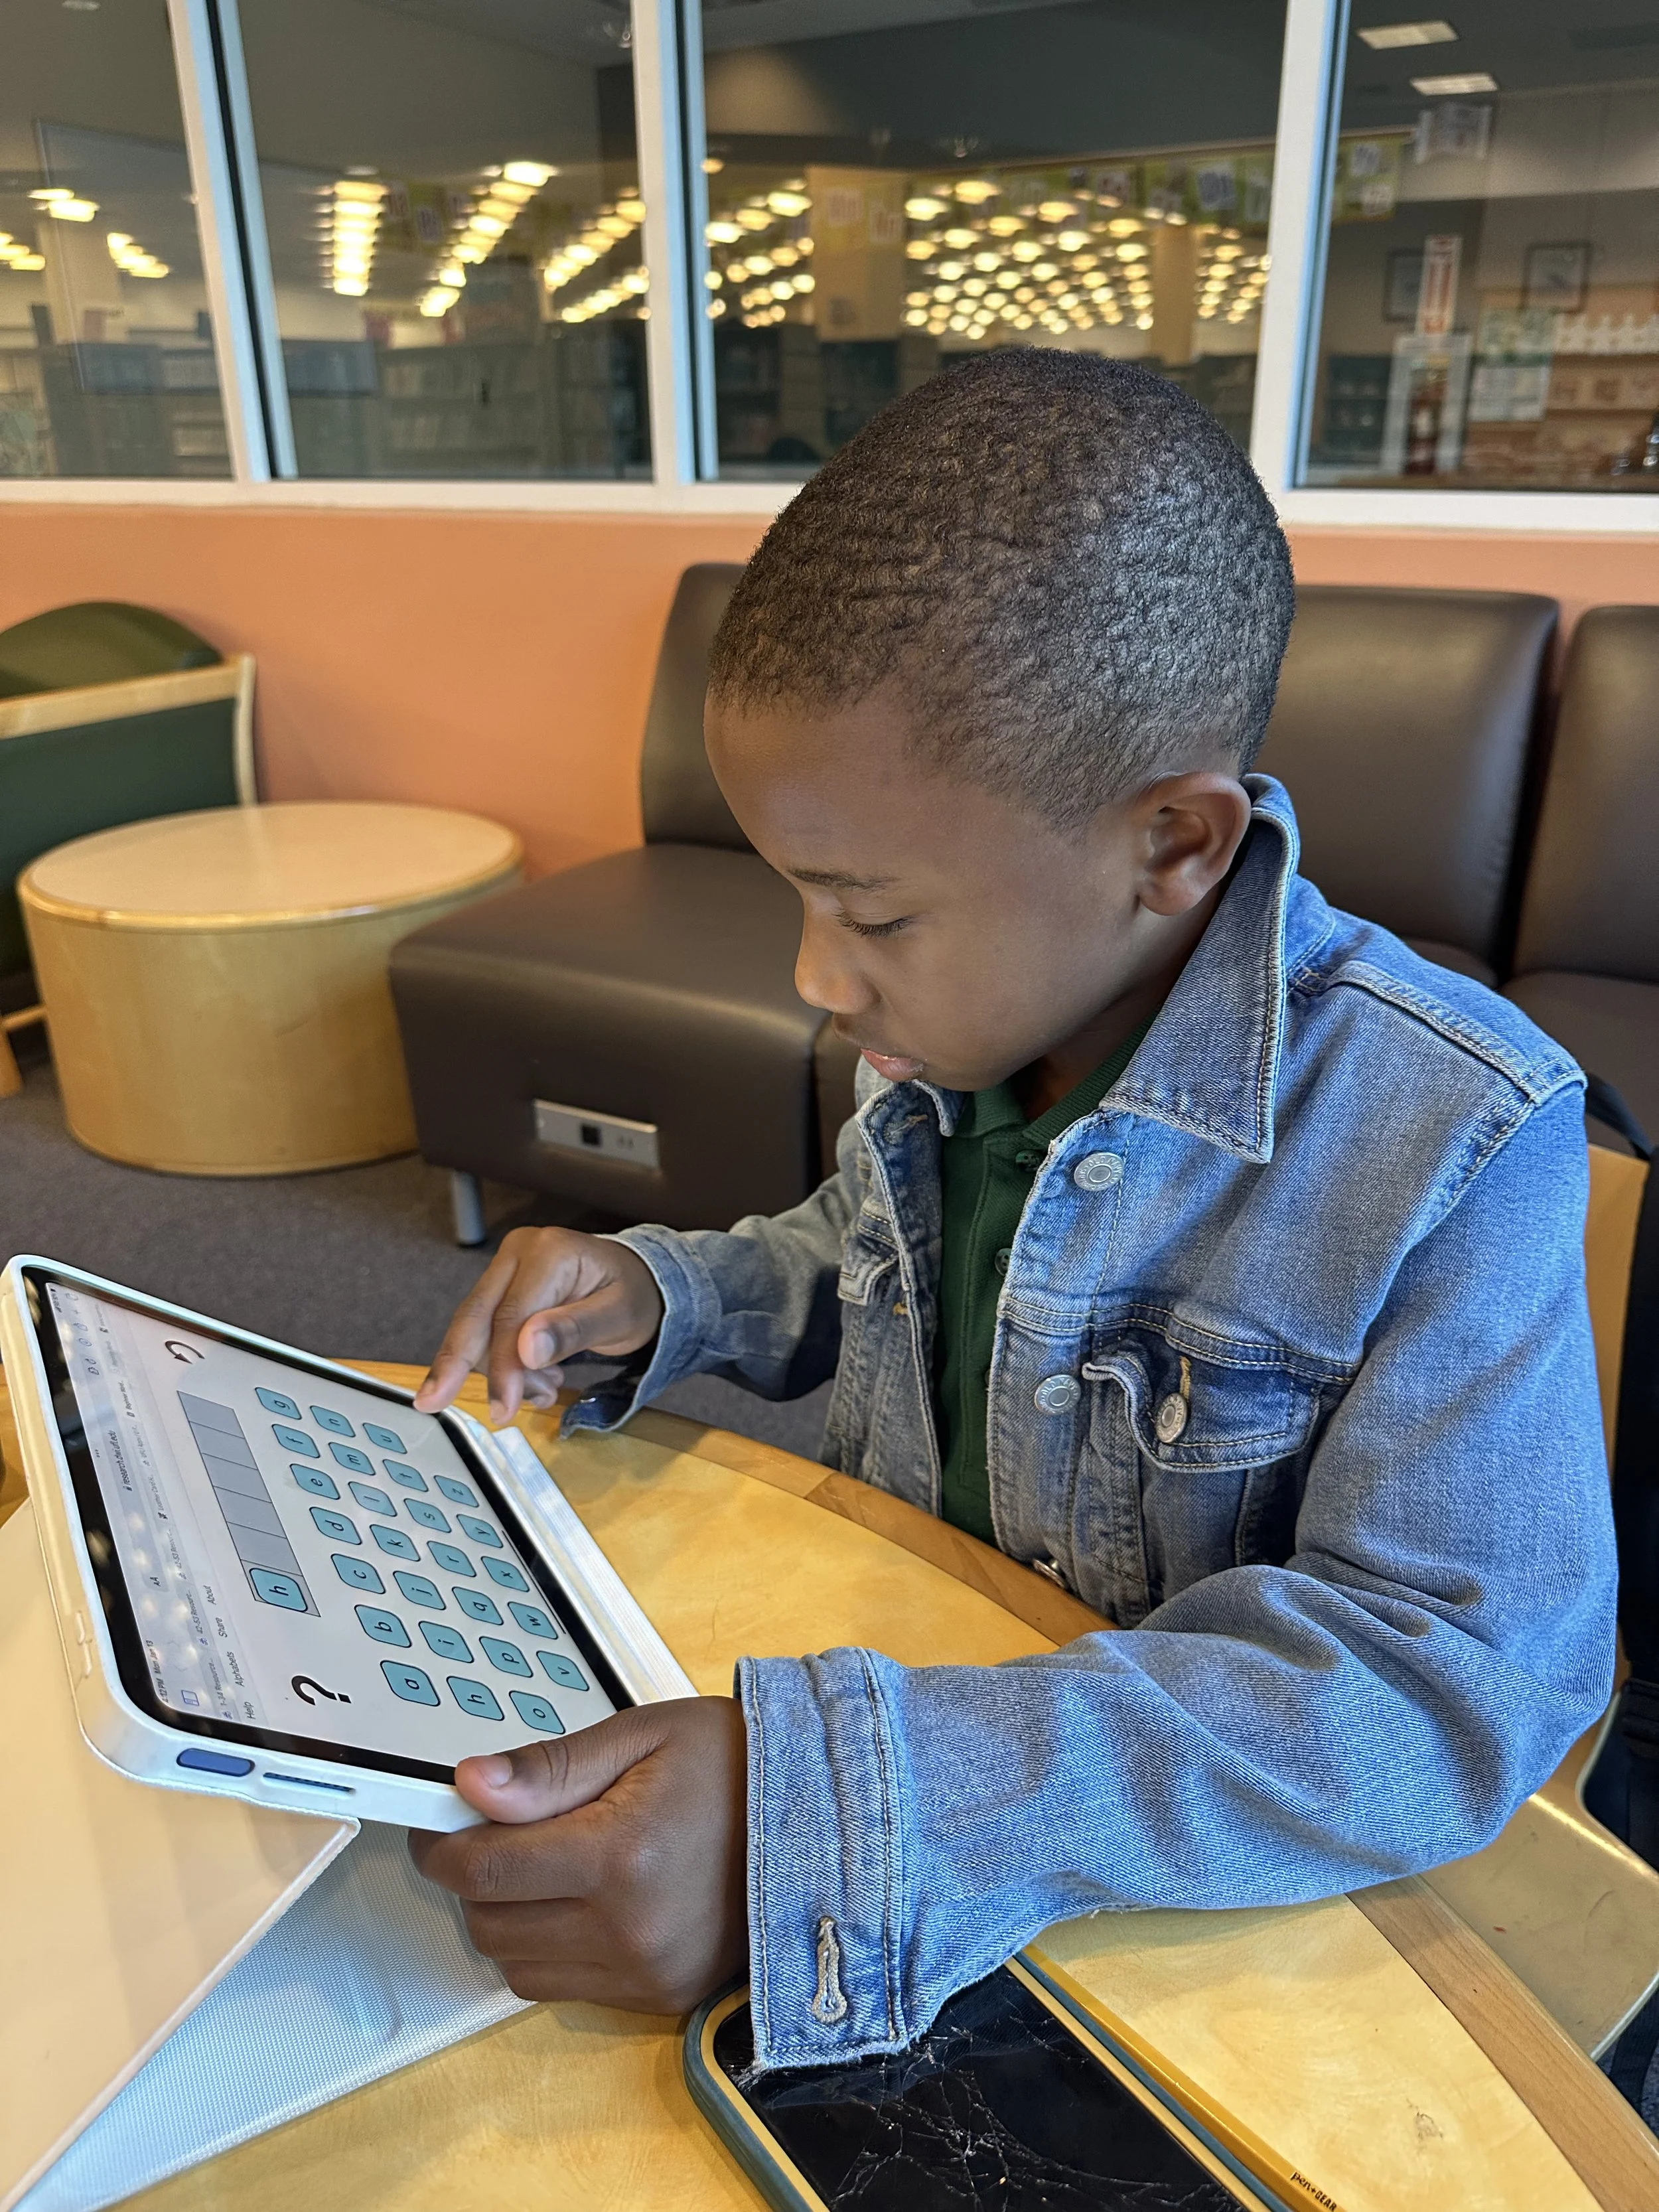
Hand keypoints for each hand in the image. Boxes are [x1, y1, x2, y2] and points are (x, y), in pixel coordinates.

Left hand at [409, 1698, 748, 2013]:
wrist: (819, 1819)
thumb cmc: (734, 1765)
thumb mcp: (643, 1736)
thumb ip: (551, 1768)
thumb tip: (470, 1785)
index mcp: (620, 1856)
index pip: (484, 1870)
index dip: (443, 1843)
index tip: (440, 1818)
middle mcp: (628, 1929)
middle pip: (490, 1924)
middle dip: (474, 1878)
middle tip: (494, 1831)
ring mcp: (645, 1972)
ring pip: (517, 1966)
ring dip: (508, 1918)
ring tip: (542, 1865)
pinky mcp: (658, 1996)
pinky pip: (563, 1988)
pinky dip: (550, 1948)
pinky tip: (580, 1900)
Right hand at [413, 1226, 664, 1424]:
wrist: (641, 1282)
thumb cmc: (634, 1295)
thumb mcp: (619, 1316)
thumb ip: (574, 1330)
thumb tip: (526, 1348)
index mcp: (549, 1252)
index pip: (510, 1316)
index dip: (502, 1367)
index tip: (501, 1409)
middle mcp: (519, 1252)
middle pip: (475, 1316)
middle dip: (456, 1365)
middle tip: (431, 1404)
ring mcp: (507, 1269)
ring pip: (479, 1330)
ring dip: (502, 1372)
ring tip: (546, 1390)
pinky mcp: (503, 1289)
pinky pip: (489, 1333)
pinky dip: (506, 1366)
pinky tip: (539, 1379)